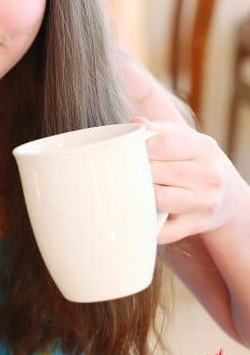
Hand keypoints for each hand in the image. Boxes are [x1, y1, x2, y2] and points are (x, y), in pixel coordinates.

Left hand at [135, 118, 232, 244]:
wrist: (225, 195)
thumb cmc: (194, 162)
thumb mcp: (184, 138)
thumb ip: (158, 129)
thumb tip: (135, 124)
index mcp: (205, 148)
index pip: (162, 143)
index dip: (141, 147)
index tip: (131, 151)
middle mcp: (209, 176)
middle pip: (155, 171)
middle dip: (137, 171)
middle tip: (128, 172)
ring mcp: (204, 203)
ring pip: (157, 199)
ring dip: (141, 194)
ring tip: (136, 188)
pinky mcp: (195, 226)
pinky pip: (161, 230)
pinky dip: (147, 224)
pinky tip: (143, 212)